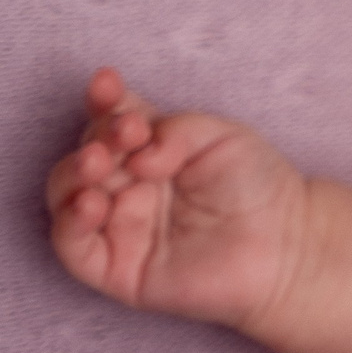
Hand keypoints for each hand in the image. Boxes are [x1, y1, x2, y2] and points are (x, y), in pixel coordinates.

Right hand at [44, 66, 308, 329]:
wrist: (285, 241)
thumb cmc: (256, 184)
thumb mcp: (220, 136)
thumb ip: (174, 132)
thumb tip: (137, 152)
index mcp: (150, 150)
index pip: (112, 120)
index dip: (104, 102)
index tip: (106, 84)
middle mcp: (129, 185)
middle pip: (86, 154)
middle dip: (96, 138)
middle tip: (125, 134)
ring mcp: (120, 225)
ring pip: (66, 196)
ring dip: (72, 175)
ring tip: (99, 163)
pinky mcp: (116, 268)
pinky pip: (72, 246)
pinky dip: (69, 222)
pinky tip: (90, 203)